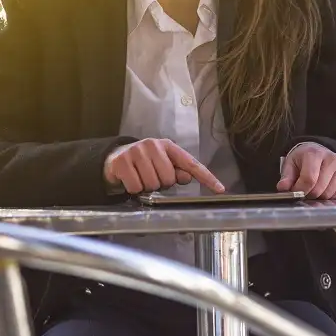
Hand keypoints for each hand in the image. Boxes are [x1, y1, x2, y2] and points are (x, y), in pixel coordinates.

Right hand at [104, 138, 225, 194]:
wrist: (115, 157)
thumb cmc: (144, 162)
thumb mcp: (162, 164)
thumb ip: (177, 171)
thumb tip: (186, 177)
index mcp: (168, 146)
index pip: (191, 163)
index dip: (206, 177)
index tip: (220, 189)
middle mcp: (153, 145)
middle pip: (168, 179)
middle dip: (161, 184)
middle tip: (152, 178)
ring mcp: (137, 152)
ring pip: (152, 184)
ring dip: (147, 188)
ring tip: (141, 178)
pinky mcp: (122, 161)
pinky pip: (136, 187)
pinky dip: (134, 189)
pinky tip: (130, 180)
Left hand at [277, 142, 335, 198]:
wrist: (318, 151)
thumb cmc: (302, 159)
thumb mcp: (290, 164)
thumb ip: (286, 177)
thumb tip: (283, 188)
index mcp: (314, 153)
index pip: (309, 179)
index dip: (300, 190)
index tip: (295, 192)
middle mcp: (332, 157)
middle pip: (320, 189)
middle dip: (309, 194)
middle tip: (305, 190)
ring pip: (329, 194)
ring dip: (320, 196)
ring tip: (315, 187)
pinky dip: (332, 194)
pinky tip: (326, 186)